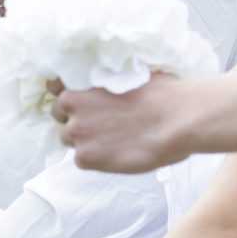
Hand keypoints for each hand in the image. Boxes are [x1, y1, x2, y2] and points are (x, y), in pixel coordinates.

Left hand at [53, 75, 194, 174]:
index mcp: (81, 84)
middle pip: (64, 120)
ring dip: (87, 142)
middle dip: (79, 124)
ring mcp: (76, 133)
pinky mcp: (85, 157)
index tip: (84, 109)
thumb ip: (107, 85)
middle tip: (104, 128)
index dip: (73, 105)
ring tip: (113, 143)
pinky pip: (82, 160)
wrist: (176, 119)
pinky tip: (117, 154)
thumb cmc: (160, 94)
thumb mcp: (129, 76)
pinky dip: (96, 160)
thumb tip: (107, 89)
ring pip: (72, 142)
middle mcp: (71, 107)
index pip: (60, 95)